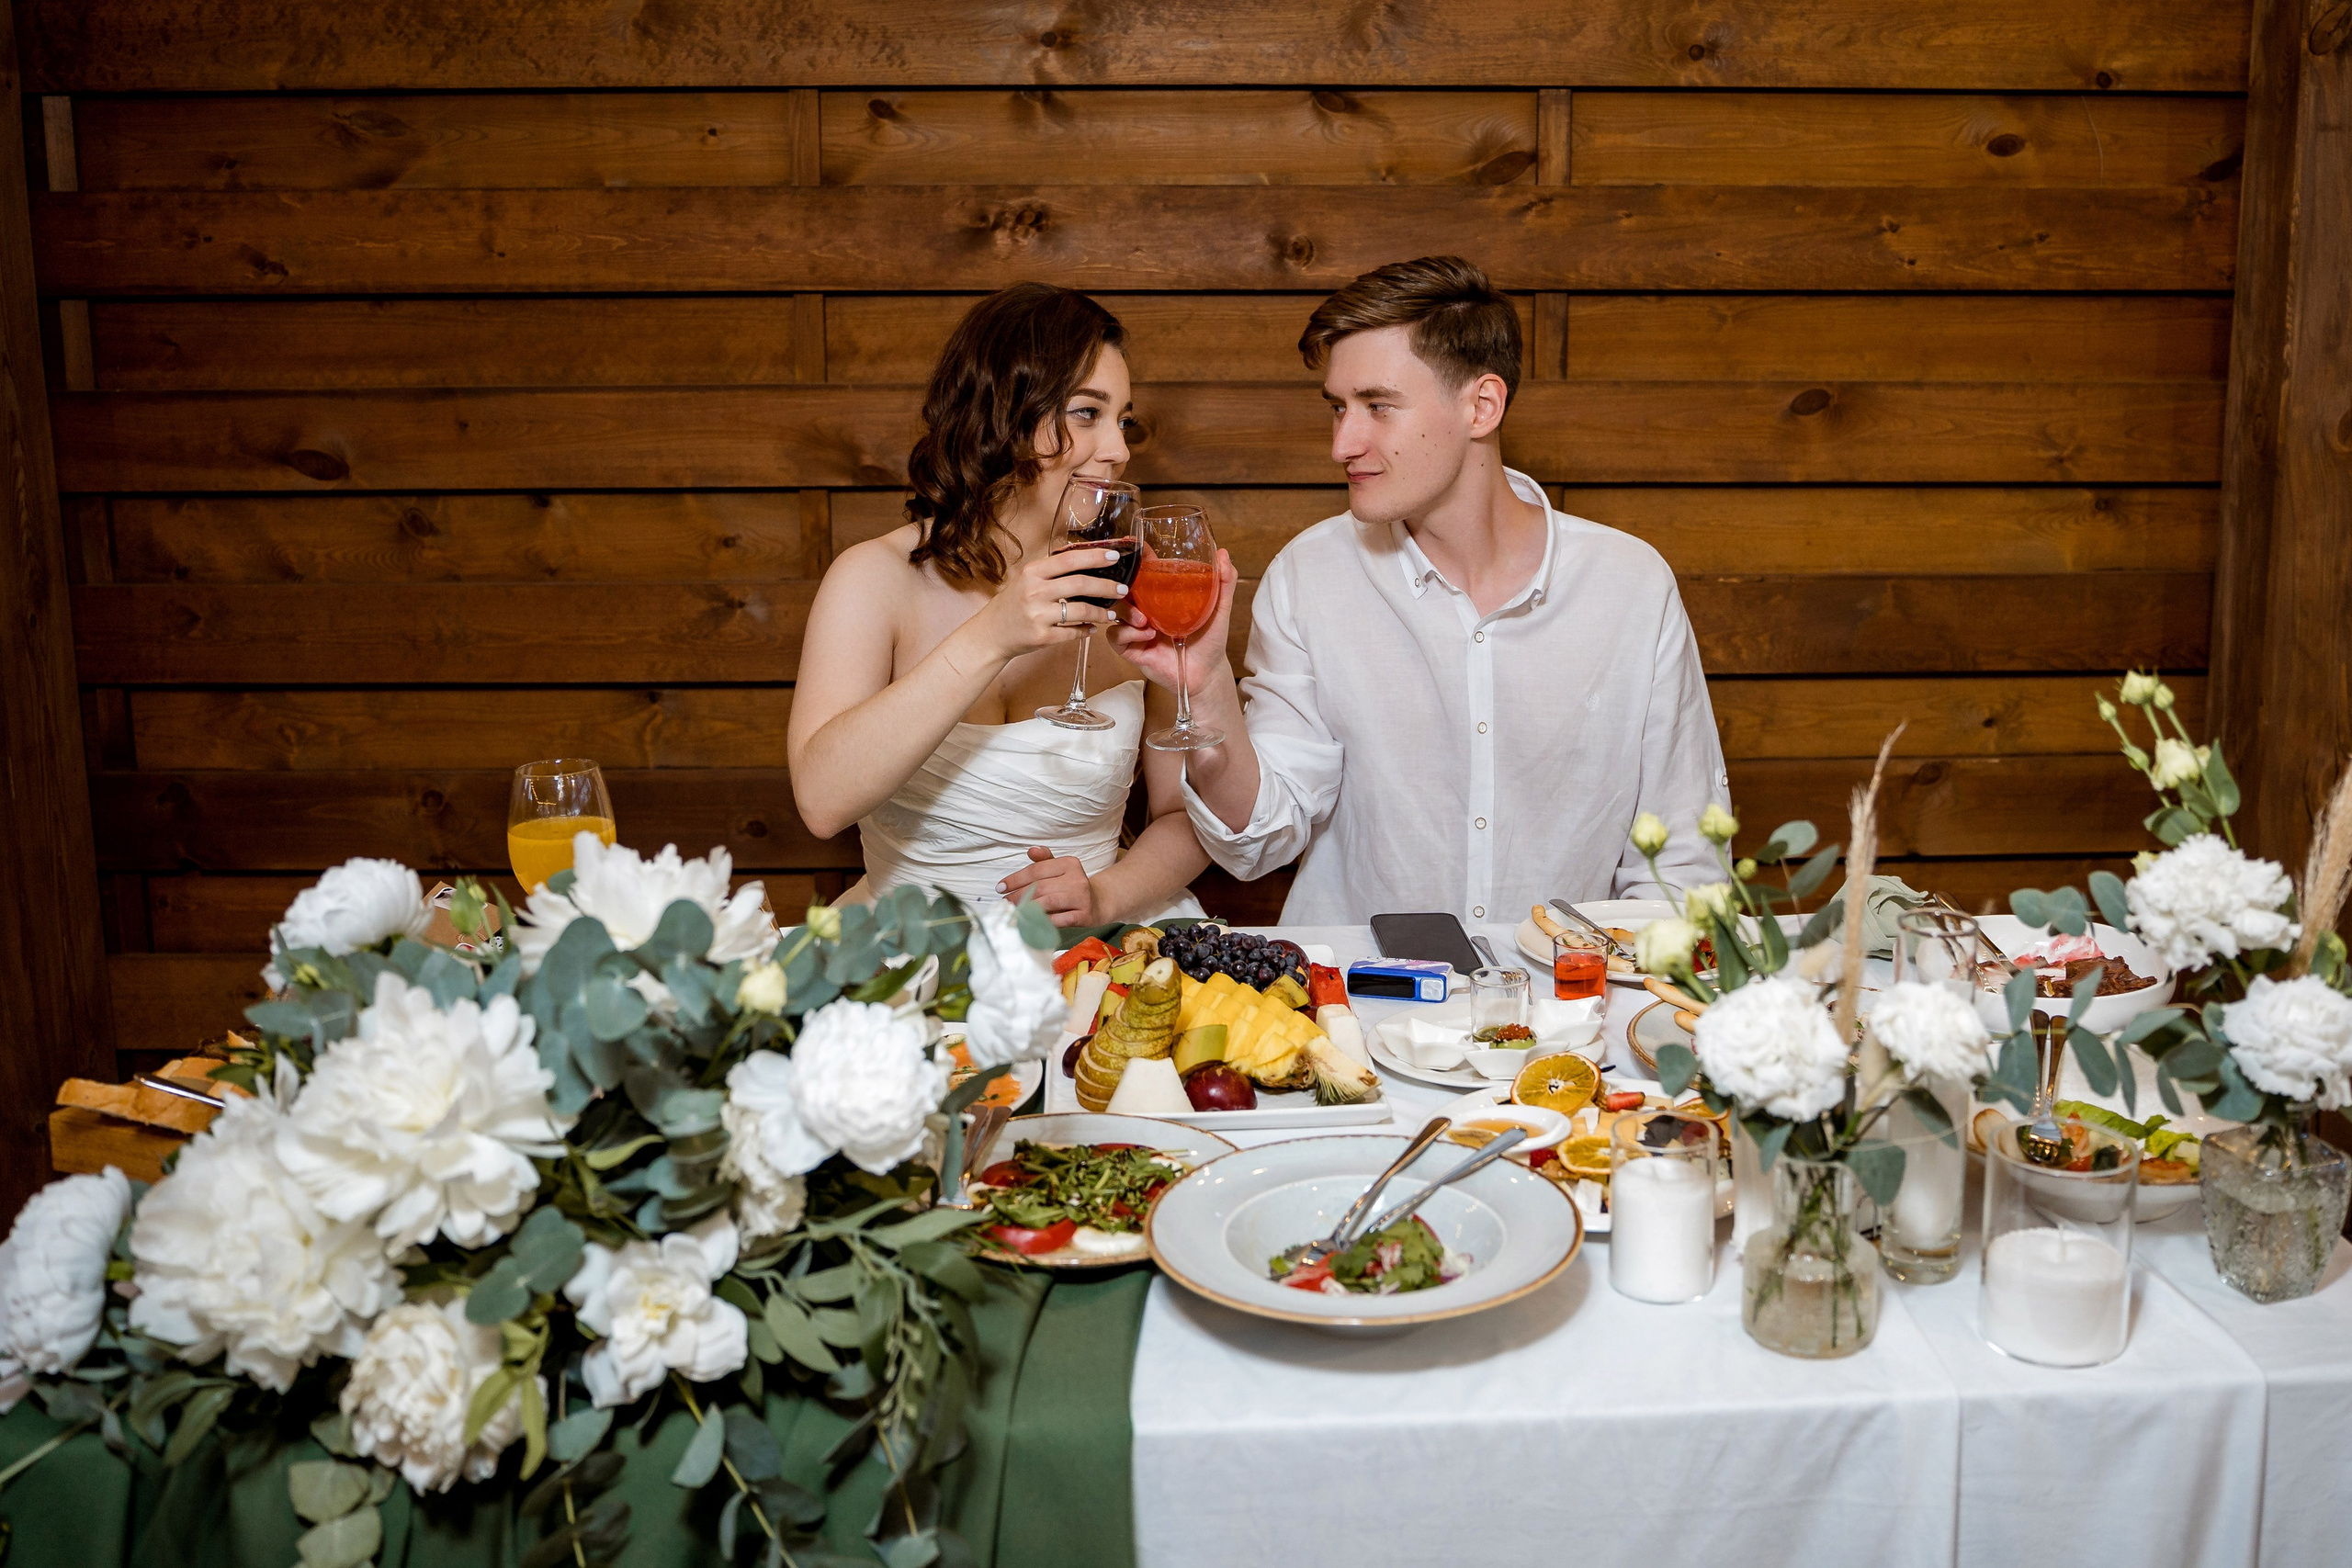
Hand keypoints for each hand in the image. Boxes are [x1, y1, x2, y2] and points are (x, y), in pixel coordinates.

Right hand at [970, 548, 1129, 662]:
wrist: (991, 633)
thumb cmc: (1012, 604)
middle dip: (1106, 586)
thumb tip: (1084, 557)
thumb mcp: (1026, 579)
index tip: (1114, 555)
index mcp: (1032, 573)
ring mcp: (1038, 615)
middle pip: (1079, 584)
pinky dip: (1086, 631)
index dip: (1094, 557)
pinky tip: (1092, 629)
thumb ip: (1051, 570)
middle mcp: (1034, 591)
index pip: (1069, 560)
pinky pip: (1072, 633)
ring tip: (1112, 614)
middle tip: (1123, 589)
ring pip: (1080, 611)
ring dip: (1101, 613)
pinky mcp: (1042, 637)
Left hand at [998, 846, 1102, 927]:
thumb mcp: (1059, 868)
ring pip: (1048, 902)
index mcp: (1069, 863)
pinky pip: (1058, 919)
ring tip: (1015, 912)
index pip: (1036, 870)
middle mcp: (1076, 878)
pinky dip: (1043, 921)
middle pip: (1040, 887)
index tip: (1000, 887)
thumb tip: (1031, 850)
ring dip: (1027, 909)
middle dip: (1018, 896)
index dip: (1015, 879)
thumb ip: (1044, 860)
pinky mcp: (1084, 915)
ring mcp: (1081, 897)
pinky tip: (1031, 922)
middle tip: (1005, 903)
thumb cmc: (1071, 885)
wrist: (1098, 903)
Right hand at [1107, 548, 1236, 696]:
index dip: (1135, 557)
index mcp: (1160, 596)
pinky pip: (1116, 636)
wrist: (1207, 673)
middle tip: (1131, 583)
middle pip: (1122, 588)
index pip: (1143, 571)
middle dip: (1121, 583)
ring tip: (1146, 620)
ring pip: (1116, 610)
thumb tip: (1224, 553)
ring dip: (1127, 612)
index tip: (1133, 545)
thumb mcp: (1219, 608)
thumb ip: (1223, 582)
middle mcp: (1145, 609)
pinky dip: (1127, 633)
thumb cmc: (1210, 640)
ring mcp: (1136, 628)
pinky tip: (1148, 636)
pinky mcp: (1131, 649)